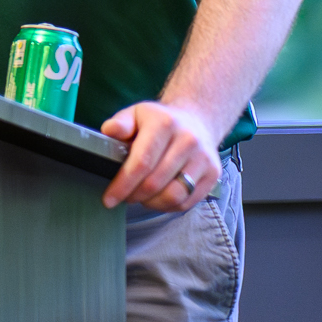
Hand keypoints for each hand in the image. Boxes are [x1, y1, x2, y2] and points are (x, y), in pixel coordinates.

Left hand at [98, 99, 223, 213]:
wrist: (197, 121)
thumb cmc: (159, 122)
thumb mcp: (136, 114)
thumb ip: (120, 123)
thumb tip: (109, 130)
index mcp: (165, 124)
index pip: (142, 162)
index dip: (123, 184)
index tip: (109, 199)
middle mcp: (188, 140)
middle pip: (155, 182)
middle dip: (134, 195)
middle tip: (125, 196)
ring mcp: (203, 158)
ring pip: (173, 195)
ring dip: (151, 203)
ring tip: (141, 196)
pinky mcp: (213, 174)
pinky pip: (187, 202)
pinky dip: (167, 206)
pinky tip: (158, 197)